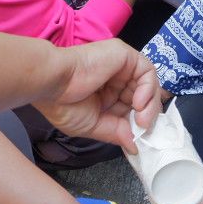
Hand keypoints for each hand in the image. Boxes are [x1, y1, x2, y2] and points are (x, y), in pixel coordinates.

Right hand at [32, 40, 158, 149]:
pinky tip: (139, 104)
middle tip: (144, 130)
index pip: (132, 107)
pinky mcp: (124, 55)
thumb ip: (116, 133)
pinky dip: (149, 89)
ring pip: (149, 84)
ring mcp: (120, 65)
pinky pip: (147, 72)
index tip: (141, 137)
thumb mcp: (93, 126)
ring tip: (141, 121)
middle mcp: (115, 78)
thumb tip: (135, 147)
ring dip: (150, 105)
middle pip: (144, 96)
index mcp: (106, 94)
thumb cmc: (63, 104)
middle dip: (147, 115)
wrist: (52, 83)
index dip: (139, 122)